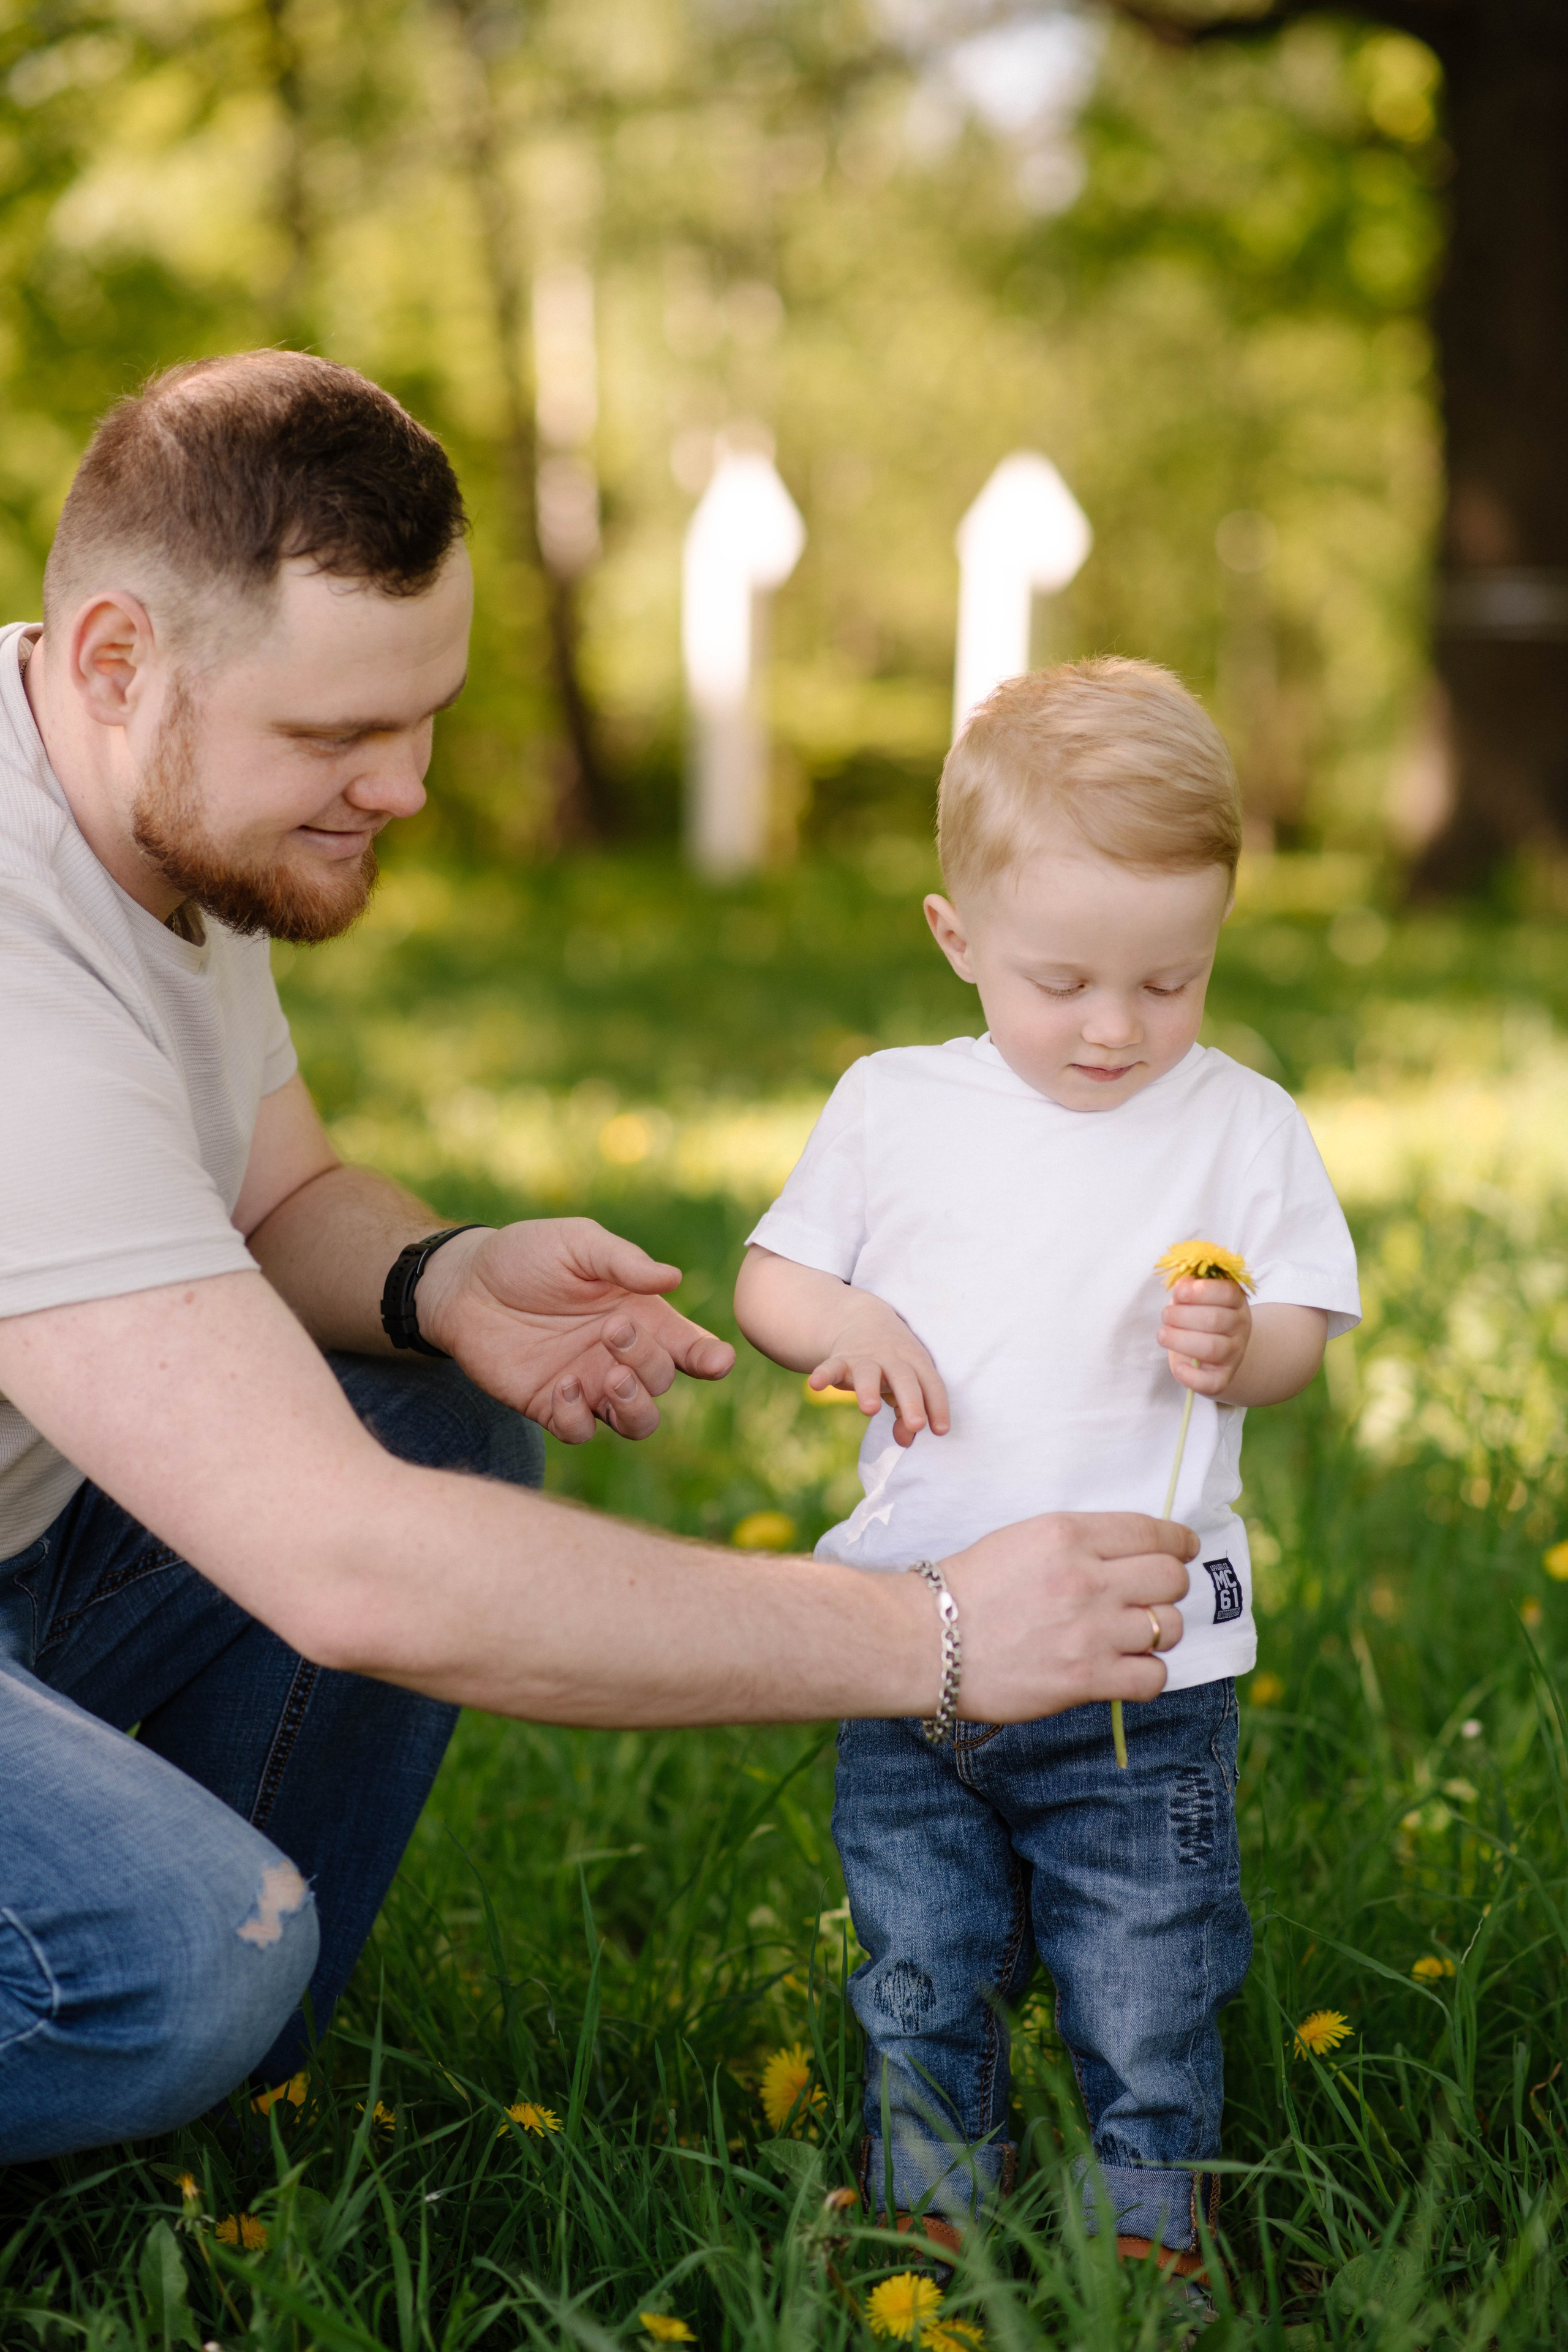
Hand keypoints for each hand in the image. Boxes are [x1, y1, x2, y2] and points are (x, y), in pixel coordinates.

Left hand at [417, 1218, 734, 1441]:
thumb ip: (623, 1262)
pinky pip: (582, 1432)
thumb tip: (673, 1279)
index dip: (710, 1359)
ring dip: (634, 1406)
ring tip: (610, 1377)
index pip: (689, 1347)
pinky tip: (561, 1385)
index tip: (716, 1361)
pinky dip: (580, 1417)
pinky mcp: (552, 1406)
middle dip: (647, 1360)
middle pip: (662, 1381)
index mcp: (641, 1315)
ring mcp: (589, 1385)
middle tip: (612, 1329)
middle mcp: (620, 1355)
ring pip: (637, 1421)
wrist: (464, 1284)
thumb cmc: (526, 1255)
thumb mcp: (577, 1243)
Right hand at [809, 1297, 949, 1448]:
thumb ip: (906, 1414)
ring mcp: (865, 1358)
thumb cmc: (893, 1363)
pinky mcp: (840, 1359)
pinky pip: (831, 1367)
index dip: (937, 1406)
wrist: (864, 1317)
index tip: (940, 1431)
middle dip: (912, 1402)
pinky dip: (823, 1375)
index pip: (931, 1384)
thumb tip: (906, 1440)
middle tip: (917, 1425)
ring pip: (868, 1373)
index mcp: (916, 1362)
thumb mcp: (905, 1385)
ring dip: (869, 1390)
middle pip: (905, 1379)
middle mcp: (893, 1358)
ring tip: (870, 1410)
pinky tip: (814, 1385)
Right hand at [938, 1512, 1195, 1720]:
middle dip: (1169, 1586)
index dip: (1179, 1543)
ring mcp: (1090, 1630)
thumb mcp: (1024, 1538)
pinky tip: (1127, 1669)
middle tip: (1153, 1596)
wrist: (927, 1640)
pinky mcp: (1085, 1678)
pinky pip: (1152, 1677)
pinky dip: (1147, 1674)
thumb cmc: (970, 1586)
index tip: (1184, 1550)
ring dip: (1158, 1631)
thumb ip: (1079, 1542)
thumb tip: (1130, 1552)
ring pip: (1167, 1627)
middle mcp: (1087, 1578)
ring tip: (1134, 1634)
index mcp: (1069, 1534)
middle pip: (1171, 1578)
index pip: (1152, 1532)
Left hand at [1158, 1276, 1250, 1397]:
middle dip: (1183, 1316)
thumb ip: (1190, 1288)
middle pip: (1215, 1320)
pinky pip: (1211, 1382)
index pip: (1227, 1292)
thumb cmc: (1199, 1315)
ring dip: (1181, 1340)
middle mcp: (1240, 1327)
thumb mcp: (1197, 1297)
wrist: (1216, 1350)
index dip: (1201, 1290)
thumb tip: (1182, 1286)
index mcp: (1236, 1301)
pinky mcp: (1223, 1378)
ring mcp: (1234, 1354)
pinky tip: (1178, 1366)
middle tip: (1165, 1315)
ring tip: (1163, 1334)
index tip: (1178, 1292)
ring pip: (1212, 1348)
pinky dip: (1190, 1376)